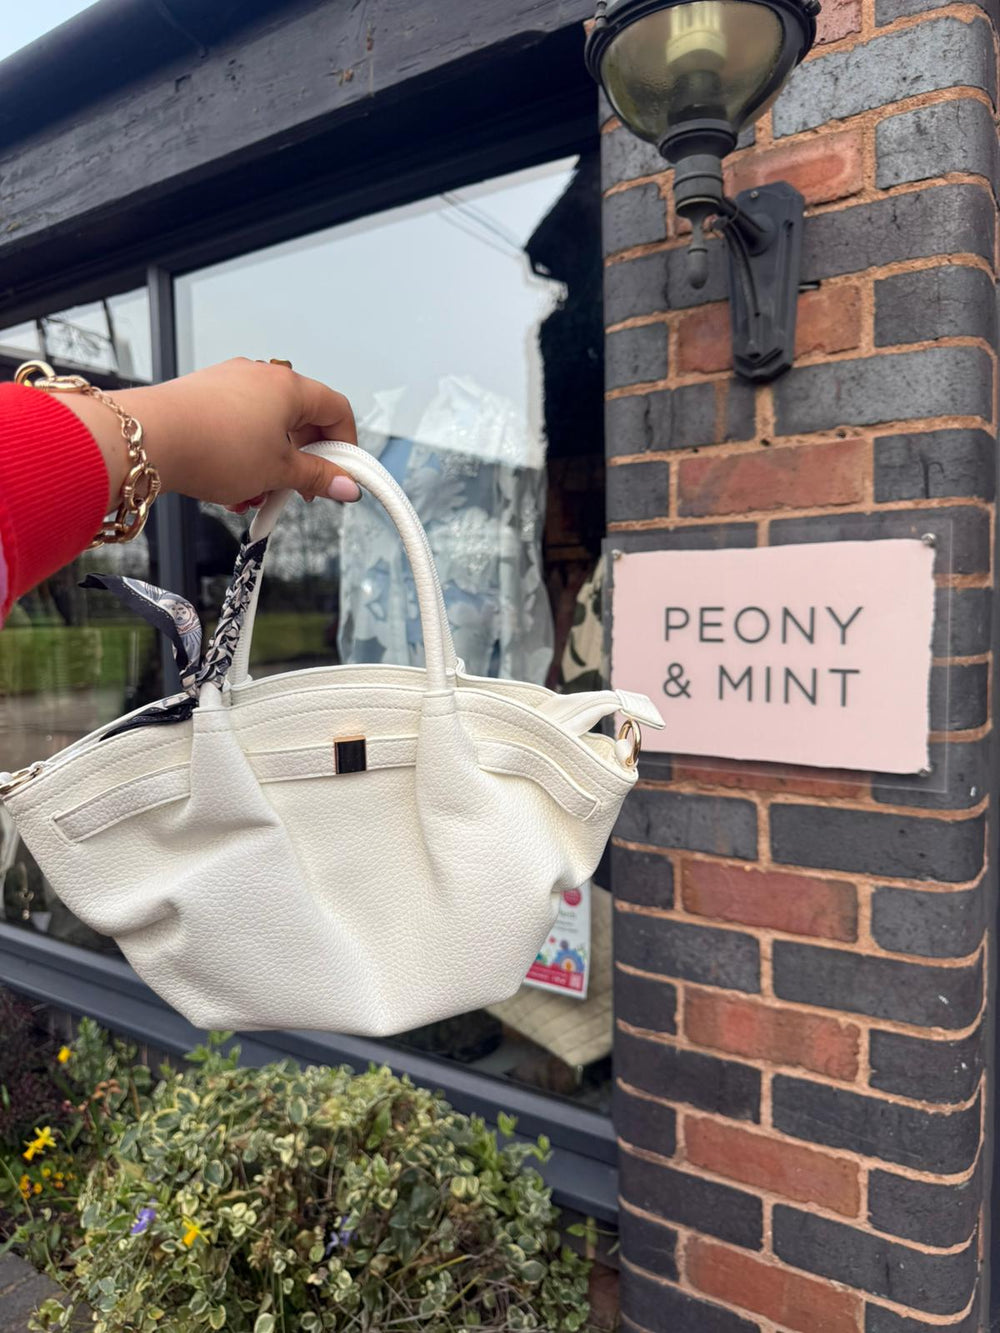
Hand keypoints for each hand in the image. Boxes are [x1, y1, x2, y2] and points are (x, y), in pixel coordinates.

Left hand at [65, 358, 360, 510]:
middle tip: (297, 491)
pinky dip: (243, 455)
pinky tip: (230, 485)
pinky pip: (238, 427)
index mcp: (289, 386)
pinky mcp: (203, 396)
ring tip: (254, 494)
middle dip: (302, 461)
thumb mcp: (278, 472)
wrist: (148, 439)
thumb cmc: (214, 447)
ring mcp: (229, 383)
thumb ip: (317, 478)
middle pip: (301, 419)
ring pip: (267, 428)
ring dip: (270, 464)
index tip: (340, 474)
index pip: (336, 409)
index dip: (345, 445)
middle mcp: (261, 376)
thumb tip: (347, 486)